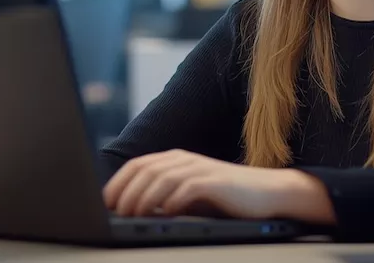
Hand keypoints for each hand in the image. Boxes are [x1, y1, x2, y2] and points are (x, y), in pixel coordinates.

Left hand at [102, 149, 335, 223]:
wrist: (267, 192)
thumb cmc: (226, 197)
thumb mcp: (191, 193)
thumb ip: (165, 195)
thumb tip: (133, 210)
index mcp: (176, 159)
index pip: (139, 165)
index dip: (118, 182)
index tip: (106, 202)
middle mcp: (185, 159)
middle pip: (146, 170)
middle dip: (125, 191)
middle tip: (115, 211)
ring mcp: (201, 168)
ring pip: (161, 178)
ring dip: (143, 198)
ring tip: (133, 214)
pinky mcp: (215, 182)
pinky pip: (186, 188)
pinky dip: (171, 201)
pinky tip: (164, 213)